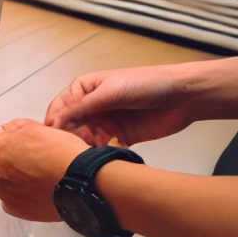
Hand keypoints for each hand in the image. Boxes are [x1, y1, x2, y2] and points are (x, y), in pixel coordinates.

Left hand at [0, 119, 88, 220]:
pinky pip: (11, 198)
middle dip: (5, 155)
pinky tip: (37, 187)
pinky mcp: (15, 209)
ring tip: (36, 172)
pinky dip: (20, 193)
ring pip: (1, 180)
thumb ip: (14, 128)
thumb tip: (8, 133)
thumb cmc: (60, 152)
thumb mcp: (34, 126)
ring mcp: (2, 194)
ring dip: (12, 175)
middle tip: (29, 154)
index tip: (19, 137)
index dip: (5, 134)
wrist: (81, 181)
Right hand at [44, 66, 197, 145]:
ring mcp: (106, 122)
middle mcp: (93, 106)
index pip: (60, 108)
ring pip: (85, 140)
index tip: (54, 138)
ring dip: (88, 146)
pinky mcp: (119, 137)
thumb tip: (55, 120)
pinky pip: (103, 149)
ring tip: (99, 146)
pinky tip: (110, 151)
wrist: (183, 97)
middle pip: (70, 127)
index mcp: (85, 89)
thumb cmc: (147, 84)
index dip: (55, 123)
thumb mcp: (111, 91)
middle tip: (82, 143)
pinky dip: (102, 153)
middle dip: (73, 137)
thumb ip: (82, 107)